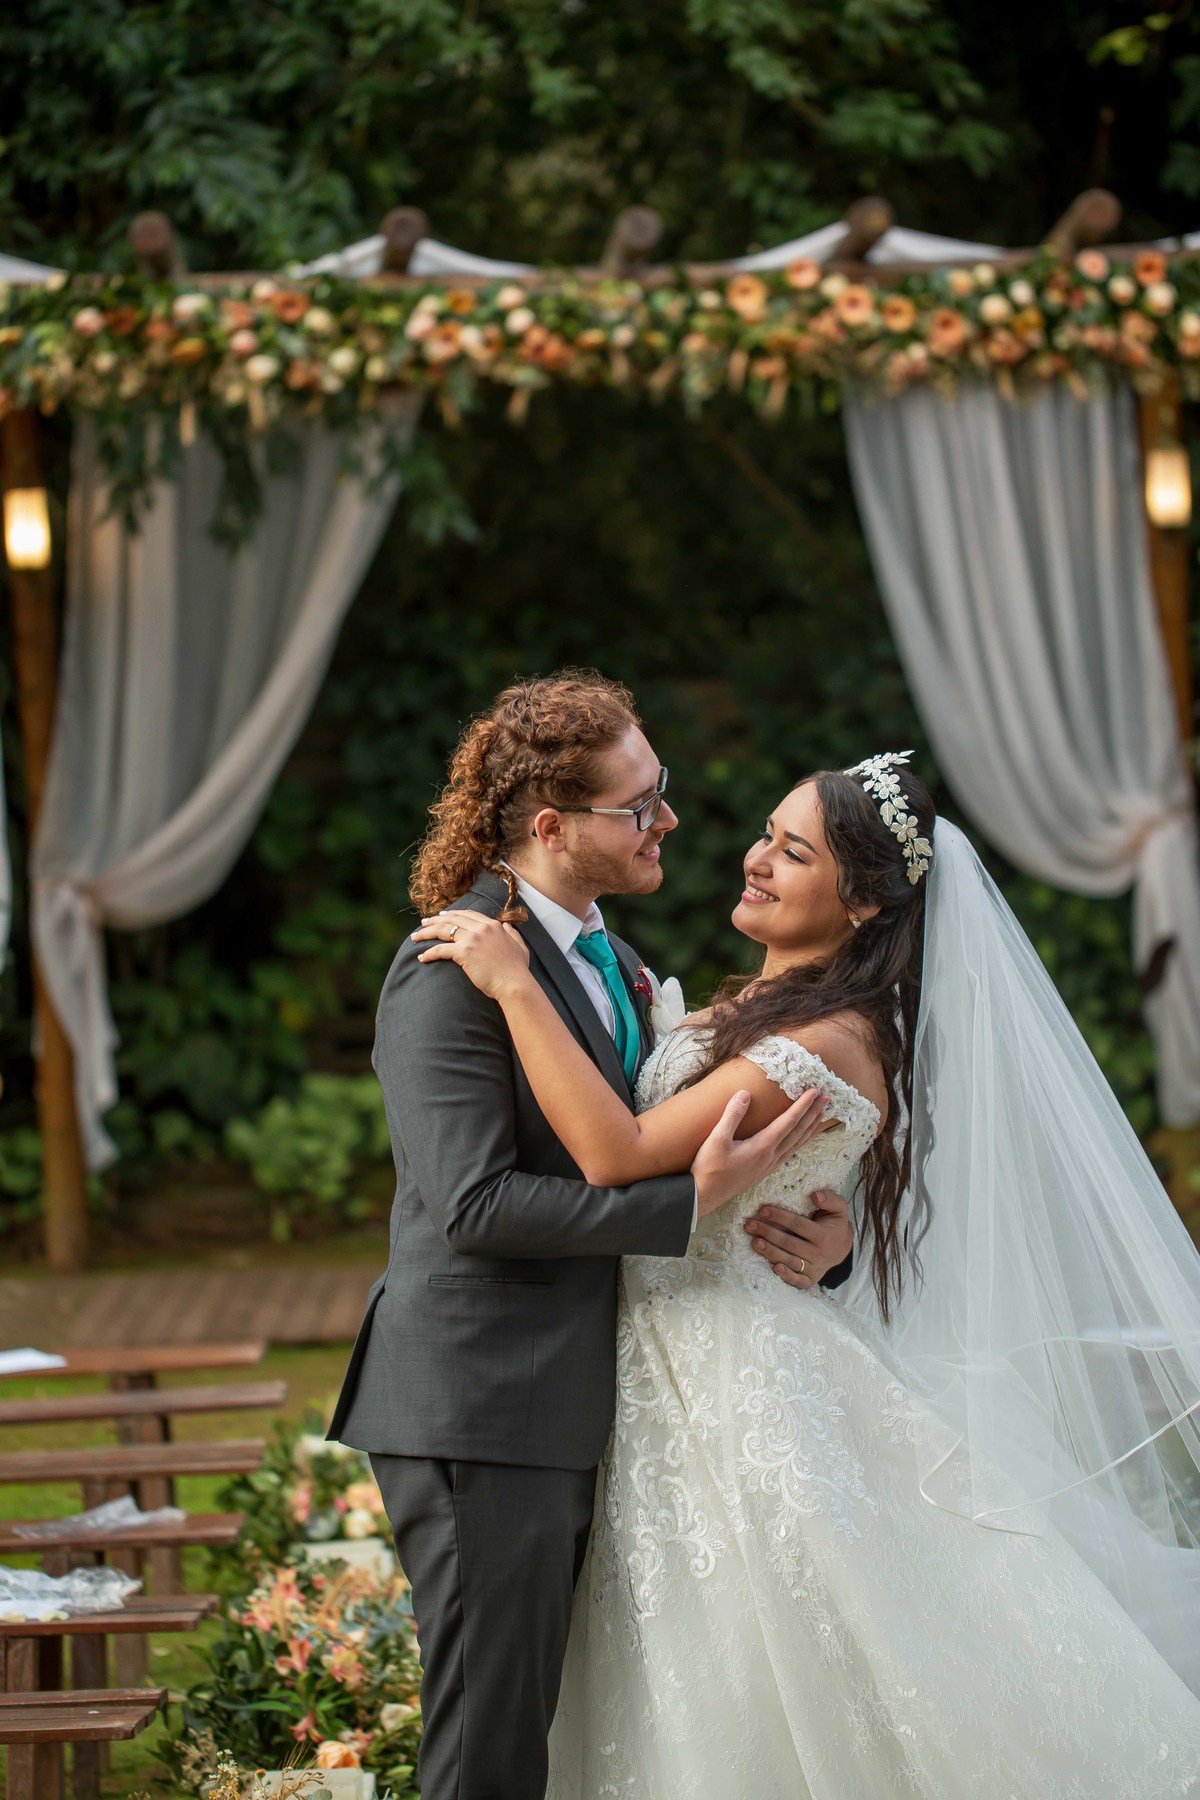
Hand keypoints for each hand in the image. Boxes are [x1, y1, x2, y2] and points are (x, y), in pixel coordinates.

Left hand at [411, 909, 531, 1000]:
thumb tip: (507, 925)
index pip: (467, 915)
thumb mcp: (519, 947)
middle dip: (435, 920)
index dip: (452, 914)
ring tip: (415, 937)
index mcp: (492, 926)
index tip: (441, 916)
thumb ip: (513, 934)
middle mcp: (481, 928)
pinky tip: (422, 957)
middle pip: (452, 919)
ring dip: (426, 933)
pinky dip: (429, 953)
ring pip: (443, 930)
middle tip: (423, 922)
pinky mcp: (464, 952)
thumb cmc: (518, 970)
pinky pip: (441, 949)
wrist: (515, 984)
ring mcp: (472, 939)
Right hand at [692, 1089, 827, 1218]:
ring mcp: (768, 1165)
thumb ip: (732, 1115)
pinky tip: (800, 1139)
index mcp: (762, 1146)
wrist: (703, 1196)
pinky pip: (789, 1153)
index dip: (802, 1105)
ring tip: (821, 1116)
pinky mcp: (763, 1171)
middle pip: (798, 1132)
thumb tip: (745, 1094)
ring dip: (810, 1128)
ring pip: (796, 1144)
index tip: (815, 1091)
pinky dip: (800, 1142)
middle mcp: (770, 1156)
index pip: (788, 1121)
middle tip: (827, 1099)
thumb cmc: (708, 1168)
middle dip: (813, 1114)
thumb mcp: (716, 1139)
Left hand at [743, 1189, 852, 1289]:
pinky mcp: (810, 1279)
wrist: (842, 1248)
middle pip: (789, 1243)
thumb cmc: (834, 1224)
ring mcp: (814, 1268)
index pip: (798, 1225)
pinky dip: (786, 1276)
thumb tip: (815, 1195)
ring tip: (754, 1242)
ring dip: (770, 1252)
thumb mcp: (838, 1208)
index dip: (779, 1217)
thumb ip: (830, 1198)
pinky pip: (798, 1281)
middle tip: (750, 1224)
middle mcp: (818, 1253)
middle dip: (767, 1233)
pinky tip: (774, 1268)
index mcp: (824, 1235)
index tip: (762, 1210)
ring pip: (789, 1261)